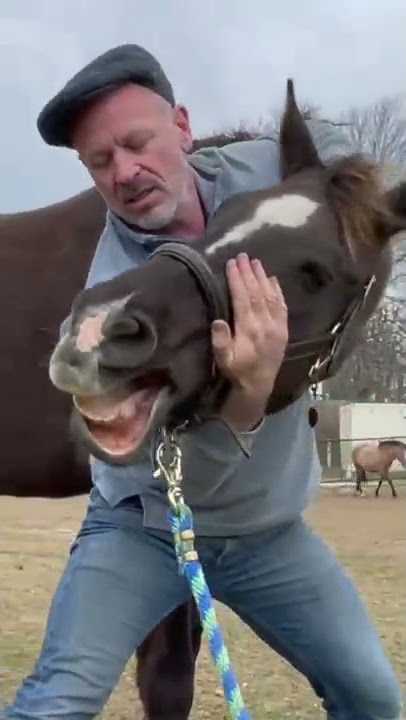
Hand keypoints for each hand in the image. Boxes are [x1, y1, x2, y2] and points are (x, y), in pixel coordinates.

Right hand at [211, 253, 287, 429]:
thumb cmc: (237, 371)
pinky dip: (277, 290)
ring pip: (270, 296)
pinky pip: (281, 305)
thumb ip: (220, 341)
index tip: (232, 263)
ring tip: (256, 262)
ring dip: (263, 277)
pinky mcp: (284, 329)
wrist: (259, 385)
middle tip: (243, 255)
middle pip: (257, 293)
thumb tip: (218, 321)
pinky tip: (272, 279)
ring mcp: (277, 326)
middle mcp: (265, 324)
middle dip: (249, 273)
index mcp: (249, 330)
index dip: (238, 280)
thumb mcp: (223, 360)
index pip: (243, 299)